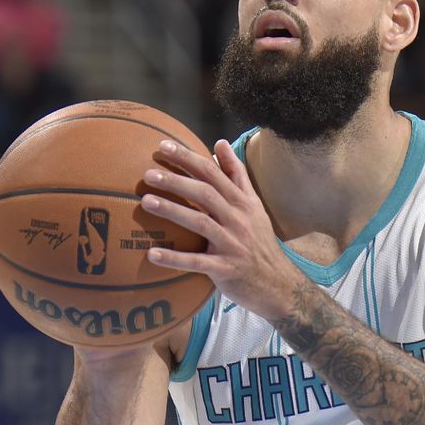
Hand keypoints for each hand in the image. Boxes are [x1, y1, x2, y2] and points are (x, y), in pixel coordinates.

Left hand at [140, 139, 300, 320]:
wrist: (277, 282)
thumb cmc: (258, 240)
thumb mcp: (252, 204)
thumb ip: (236, 173)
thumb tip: (220, 143)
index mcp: (242, 201)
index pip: (213, 172)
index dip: (188, 158)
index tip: (163, 146)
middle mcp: (238, 219)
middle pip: (205, 194)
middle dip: (177, 181)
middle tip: (148, 174)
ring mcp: (232, 244)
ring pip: (200, 223)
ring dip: (173, 211)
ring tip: (146, 202)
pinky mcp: (225, 268)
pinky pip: (198, 262)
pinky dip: (175, 258)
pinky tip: (152, 254)